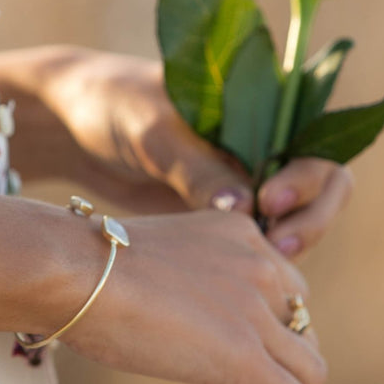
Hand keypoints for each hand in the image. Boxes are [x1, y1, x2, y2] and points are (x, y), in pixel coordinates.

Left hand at [55, 49, 352, 256]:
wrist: (66, 123)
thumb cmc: (111, 106)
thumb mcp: (153, 132)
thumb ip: (196, 168)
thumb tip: (247, 210)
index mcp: (256, 107)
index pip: (316, 146)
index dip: (306, 179)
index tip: (267, 201)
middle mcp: (257, 145)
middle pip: (317, 189)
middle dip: (308, 220)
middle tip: (278, 247)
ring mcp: (237, 181)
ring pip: (288, 221)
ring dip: (284, 247)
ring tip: (260, 268)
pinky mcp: (213, 212)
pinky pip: (252, 240)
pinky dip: (253, 259)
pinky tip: (229, 278)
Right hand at [59, 209, 326, 383]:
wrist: (72, 269)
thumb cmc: (89, 267)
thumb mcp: (158, 261)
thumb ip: (187, 283)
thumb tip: (179, 323)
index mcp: (239, 235)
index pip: (282, 294)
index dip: (267, 336)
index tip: (232, 366)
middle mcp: (260, 264)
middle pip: (300, 333)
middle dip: (278, 373)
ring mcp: (257, 309)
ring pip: (306, 373)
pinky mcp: (245, 356)